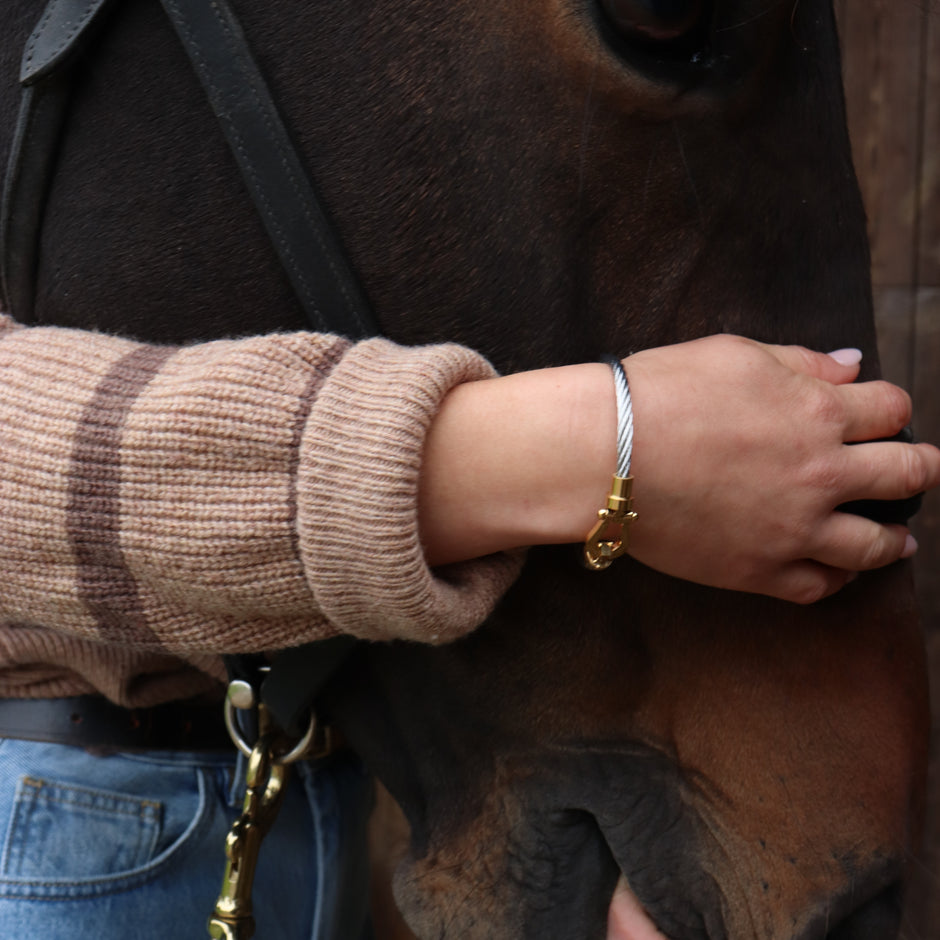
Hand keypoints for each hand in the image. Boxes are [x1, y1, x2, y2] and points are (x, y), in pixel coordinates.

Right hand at [418, 334, 939, 604]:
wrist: (604, 453)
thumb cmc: (661, 392)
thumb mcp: (734, 354)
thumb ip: (801, 362)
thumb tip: (853, 366)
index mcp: (818, 412)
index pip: (893, 410)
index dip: (893, 411)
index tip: (883, 416)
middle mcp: (822, 474)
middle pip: (907, 476)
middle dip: (920, 471)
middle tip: (916, 474)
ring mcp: (793, 529)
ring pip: (875, 545)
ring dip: (895, 539)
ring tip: (900, 541)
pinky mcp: (758, 570)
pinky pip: (816, 586)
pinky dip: (834, 579)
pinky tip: (834, 571)